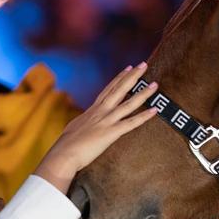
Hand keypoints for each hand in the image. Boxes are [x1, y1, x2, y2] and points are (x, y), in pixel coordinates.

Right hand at [35, 62, 157, 192]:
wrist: (64, 154)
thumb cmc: (66, 144)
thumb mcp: (75, 127)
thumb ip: (83, 122)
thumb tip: (84, 122)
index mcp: (92, 110)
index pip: (108, 89)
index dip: (119, 78)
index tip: (129, 68)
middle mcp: (101, 112)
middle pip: (119, 90)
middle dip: (133, 77)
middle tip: (143, 65)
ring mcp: (106, 121)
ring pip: (128, 104)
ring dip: (143, 94)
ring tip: (155, 85)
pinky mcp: (111, 133)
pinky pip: (131, 123)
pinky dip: (144, 117)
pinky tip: (154, 110)